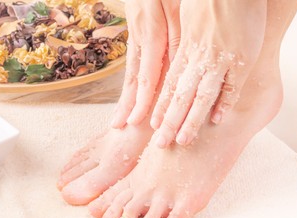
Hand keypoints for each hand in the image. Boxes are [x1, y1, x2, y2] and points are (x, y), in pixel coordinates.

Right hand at [111, 0, 180, 127]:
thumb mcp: (178, 8)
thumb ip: (177, 36)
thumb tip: (178, 65)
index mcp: (151, 33)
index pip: (146, 74)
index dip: (143, 100)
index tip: (138, 121)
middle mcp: (139, 39)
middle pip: (132, 78)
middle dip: (126, 104)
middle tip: (118, 126)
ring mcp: (136, 37)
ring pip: (130, 72)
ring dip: (125, 97)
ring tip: (119, 116)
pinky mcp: (137, 35)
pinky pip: (133, 62)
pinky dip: (130, 82)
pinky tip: (129, 94)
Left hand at [151, 0, 266, 147]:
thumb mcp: (189, 19)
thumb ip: (185, 41)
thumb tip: (182, 55)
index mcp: (186, 49)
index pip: (170, 84)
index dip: (161, 105)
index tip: (153, 124)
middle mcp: (199, 58)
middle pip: (180, 95)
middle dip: (170, 120)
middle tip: (161, 143)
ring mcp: (220, 60)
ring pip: (201, 95)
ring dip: (192, 120)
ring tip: (183, 140)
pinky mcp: (241, 58)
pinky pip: (232, 86)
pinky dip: (224, 103)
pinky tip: (217, 120)